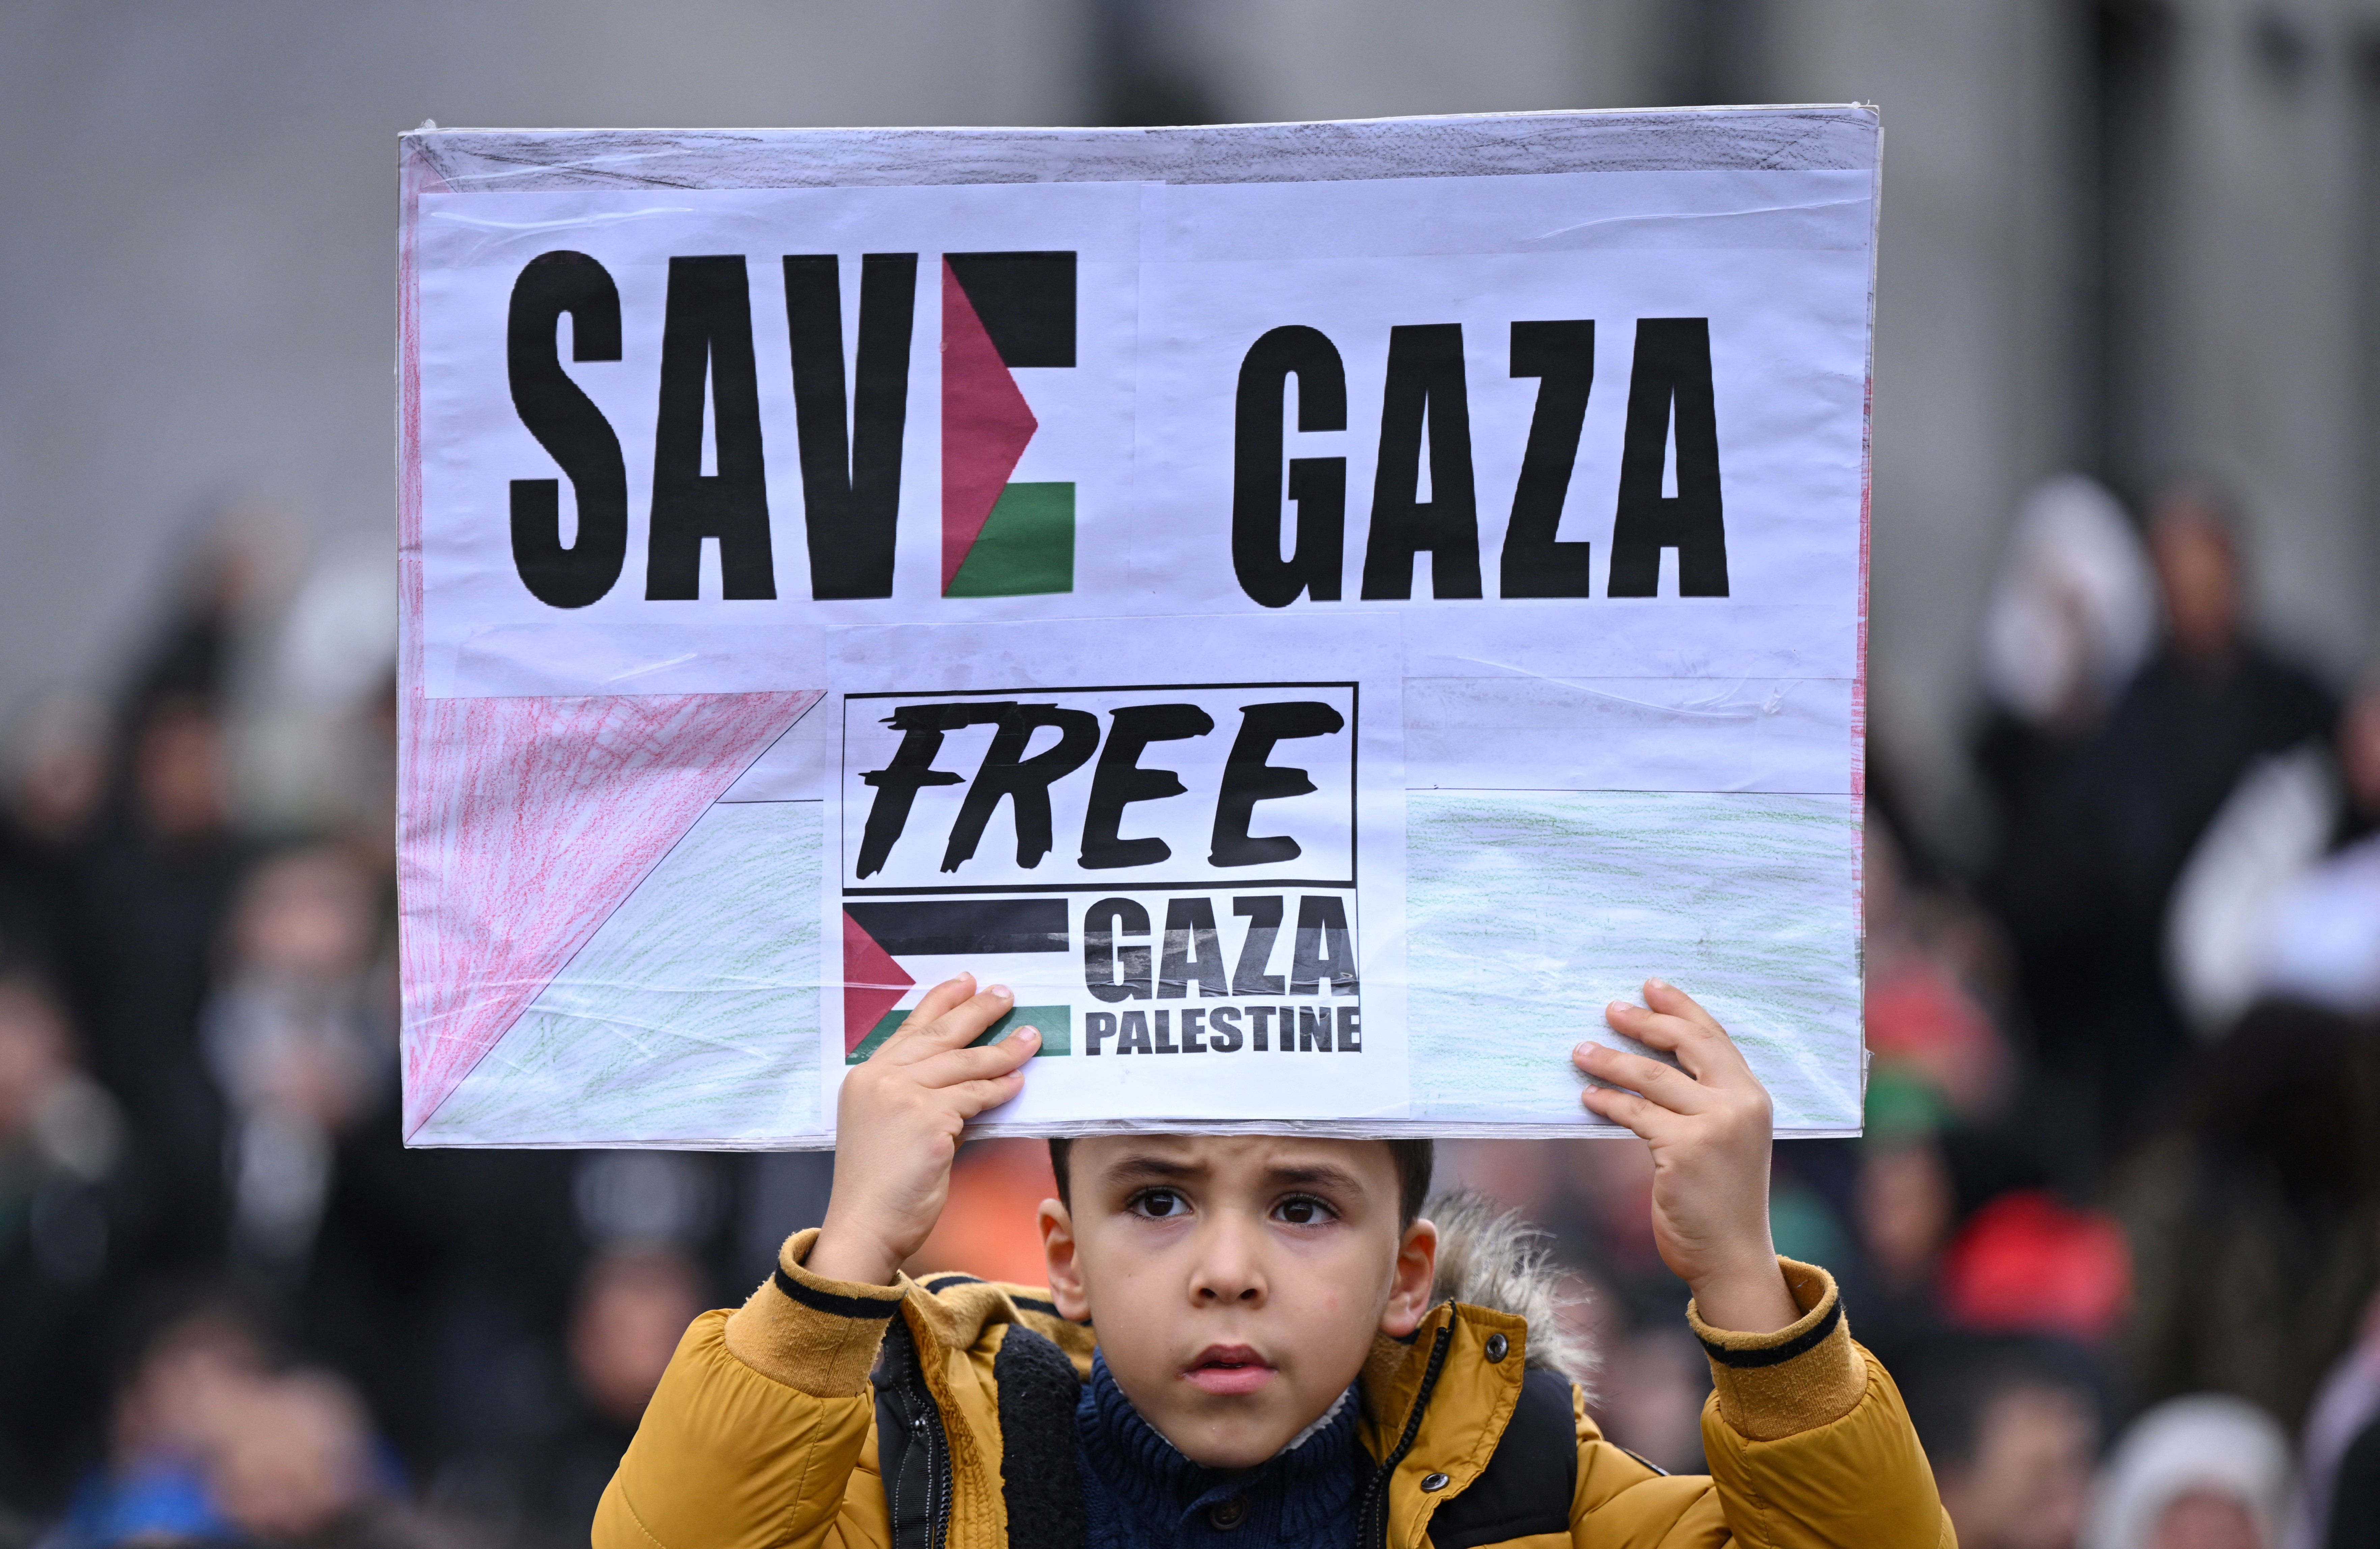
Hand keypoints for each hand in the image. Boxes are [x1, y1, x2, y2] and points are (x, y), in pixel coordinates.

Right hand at [808, 975, 1036, 1285]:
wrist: (864, 1226)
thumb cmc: (878, 1187)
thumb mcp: (891, 1129)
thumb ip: (922, 1100)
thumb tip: (969, 1085)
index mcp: (865, 1077)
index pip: (910, 1027)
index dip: (940, 1000)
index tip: (966, 981)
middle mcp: (880, 1079)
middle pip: (939, 1034)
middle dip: (978, 1011)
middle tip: (1006, 995)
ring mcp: (902, 1096)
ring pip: (964, 1064)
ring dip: (1003, 1050)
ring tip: (1030, 1038)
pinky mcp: (928, 1119)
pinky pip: (975, 1096)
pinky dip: (1000, 1090)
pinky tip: (1018, 1084)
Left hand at [1574, 980, 1797, 1333]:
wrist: (1731, 1256)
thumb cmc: (1721, 1199)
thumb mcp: (1725, 1140)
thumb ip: (1704, 1102)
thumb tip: (1649, 1065)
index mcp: (1753, 1096)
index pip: (1715, 1037)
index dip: (1681, 1008)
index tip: (1651, 986)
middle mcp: (1739, 1104)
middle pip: (1686, 1045)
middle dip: (1645, 1022)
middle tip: (1610, 1009)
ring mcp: (1714, 1126)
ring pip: (1652, 1077)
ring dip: (1611, 1061)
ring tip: (1581, 1050)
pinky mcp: (1684, 1150)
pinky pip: (1635, 1114)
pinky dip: (1607, 1101)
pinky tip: (1588, 1096)